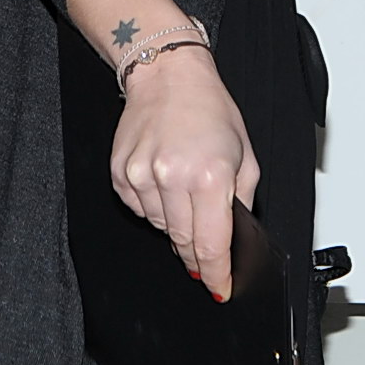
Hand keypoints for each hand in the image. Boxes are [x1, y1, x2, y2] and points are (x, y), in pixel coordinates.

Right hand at [110, 45, 260, 300]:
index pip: (211, 245)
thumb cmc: (209, 109)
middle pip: (183, 242)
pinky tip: (164, 180)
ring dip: (175, 224)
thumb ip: (241, 202)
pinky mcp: (120, 174)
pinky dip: (154, 206)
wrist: (167, 76)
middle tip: (205, 248)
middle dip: (197, 253)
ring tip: (184, 189)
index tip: (219, 289)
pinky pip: (139, 210)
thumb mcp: (244, 155)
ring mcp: (141, 176)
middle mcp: (172, 177)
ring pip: (159, 228)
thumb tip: (231, 241)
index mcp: (209, 175)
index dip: (216, 275)